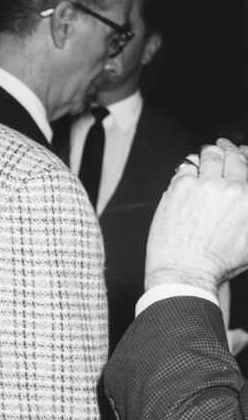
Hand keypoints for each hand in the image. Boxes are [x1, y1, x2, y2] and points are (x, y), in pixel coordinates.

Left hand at [145, 139, 247, 293]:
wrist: (186, 272)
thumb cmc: (218, 263)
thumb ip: (247, 210)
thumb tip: (243, 199)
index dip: (244, 156)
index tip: (242, 152)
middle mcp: (231, 189)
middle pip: (232, 157)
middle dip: (229, 151)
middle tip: (225, 147)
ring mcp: (204, 186)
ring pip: (209, 157)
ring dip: (209, 154)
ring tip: (208, 153)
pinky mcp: (180, 187)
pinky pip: (186, 167)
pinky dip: (189, 166)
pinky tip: (189, 169)